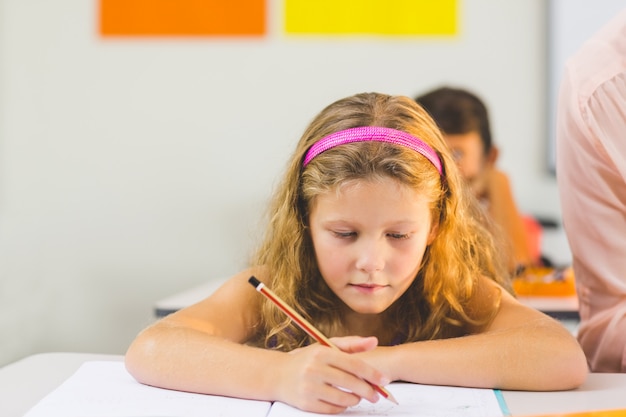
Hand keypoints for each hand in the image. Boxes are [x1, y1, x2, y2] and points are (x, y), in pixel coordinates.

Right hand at [275, 336, 389, 413]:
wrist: (277, 375)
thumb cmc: (307, 360)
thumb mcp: (326, 347)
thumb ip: (351, 344)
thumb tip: (374, 341)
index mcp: (322, 353)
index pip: (354, 364)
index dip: (372, 373)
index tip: (384, 380)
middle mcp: (314, 369)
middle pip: (351, 383)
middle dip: (368, 391)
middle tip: (376, 395)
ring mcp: (309, 387)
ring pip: (344, 399)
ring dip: (356, 399)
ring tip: (358, 397)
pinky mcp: (306, 403)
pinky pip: (333, 409)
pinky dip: (342, 407)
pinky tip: (343, 402)